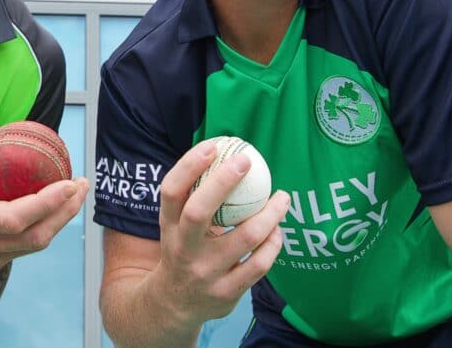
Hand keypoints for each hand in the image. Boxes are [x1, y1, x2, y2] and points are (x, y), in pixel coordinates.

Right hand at [0, 135, 88, 279]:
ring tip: (75, 193)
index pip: (14, 219)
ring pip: (34, 245)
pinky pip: (25, 246)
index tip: (68, 183)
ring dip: (60, 219)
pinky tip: (52, 206)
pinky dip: (45, 226)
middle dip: (65, 211)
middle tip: (82, 184)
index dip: (46, 203)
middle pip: (35, 237)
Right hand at [154, 139, 288, 322]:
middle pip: (198, 211)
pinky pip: (259, 264)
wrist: (174, 304)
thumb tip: (226, 153)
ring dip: (269, 214)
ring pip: (243, 238)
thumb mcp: (177, 226)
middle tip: (247, 161)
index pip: (171, 191)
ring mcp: (204, 273)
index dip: (188, 166)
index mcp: (168, 226)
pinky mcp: (227, 293)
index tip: (212, 146)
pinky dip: (273, 243)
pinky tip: (278, 230)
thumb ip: (194, 197)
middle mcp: (182, 249)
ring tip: (282, 198)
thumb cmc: (184, 250)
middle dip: (223, 182)